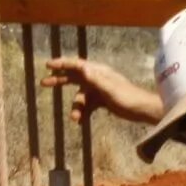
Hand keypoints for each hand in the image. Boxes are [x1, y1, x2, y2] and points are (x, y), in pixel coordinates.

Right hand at [42, 57, 164, 124]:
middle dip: (59, 80)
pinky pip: (87, 107)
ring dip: (76, 108)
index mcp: (98, 71)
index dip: (62, 64)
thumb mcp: (110, 88)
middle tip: (43, 83)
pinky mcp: (102, 101)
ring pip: (80, 97)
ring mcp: (99, 90)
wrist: (142, 110)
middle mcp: (97, 78)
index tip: (48, 65)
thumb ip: (95, 79)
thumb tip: (82, 67)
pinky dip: (83, 113)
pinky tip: (81, 122)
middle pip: (74, 77)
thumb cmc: (128, 97)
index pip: (77, 65)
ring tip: (75, 119)